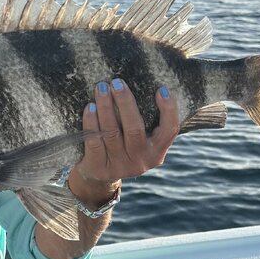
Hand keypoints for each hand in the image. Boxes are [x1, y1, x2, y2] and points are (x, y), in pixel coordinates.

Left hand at [70, 80, 178, 202]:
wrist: (99, 176)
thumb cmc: (123, 146)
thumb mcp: (140, 139)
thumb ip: (145, 120)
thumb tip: (145, 83)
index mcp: (156, 152)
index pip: (170, 131)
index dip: (169, 110)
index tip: (162, 89)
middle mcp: (140, 161)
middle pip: (135, 129)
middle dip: (126, 102)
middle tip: (117, 82)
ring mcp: (120, 167)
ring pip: (112, 133)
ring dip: (105, 107)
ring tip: (100, 88)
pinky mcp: (100, 168)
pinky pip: (94, 141)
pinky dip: (91, 122)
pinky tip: (90, 107)